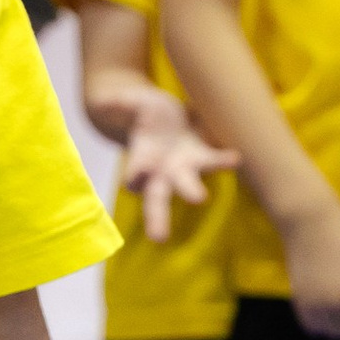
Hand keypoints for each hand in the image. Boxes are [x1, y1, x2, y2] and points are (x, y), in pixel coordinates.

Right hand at [117, 86, 237, 244]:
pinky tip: (235, 157)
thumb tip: (104, 101)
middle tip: (158, 238)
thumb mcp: (133, 104)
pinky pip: (213, 161)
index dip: (133, 179)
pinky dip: (223, 160)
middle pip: (157, 200)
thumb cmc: (145, 113)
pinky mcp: (203, 157)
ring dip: (192, 191)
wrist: (168, 115)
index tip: (133, 180)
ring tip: (200, 199)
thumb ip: (120, 103)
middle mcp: (161, 174)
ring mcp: (183, 168)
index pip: (134, 179)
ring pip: (187, 186)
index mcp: (141, 163)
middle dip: (157, 218)